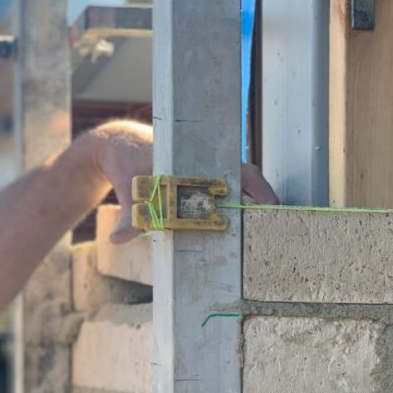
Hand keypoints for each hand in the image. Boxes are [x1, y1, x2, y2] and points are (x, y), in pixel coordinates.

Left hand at [88, 120, 278, 244]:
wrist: (119, 149)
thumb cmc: (128, 162)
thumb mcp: (129, 187)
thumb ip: (129, 216)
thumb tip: (119, 239)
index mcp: (201, 161)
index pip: (244, 173)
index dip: (262, 192)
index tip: (272, 209)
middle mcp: (210, 169)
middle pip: (249, 187)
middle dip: (263, 210)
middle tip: (274, 236)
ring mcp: (207, 181)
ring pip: (240, 196)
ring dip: (252, 216)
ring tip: (263, 243)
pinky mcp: (199, 194)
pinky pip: (225, 203)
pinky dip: (235, 217)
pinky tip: (239, 240)